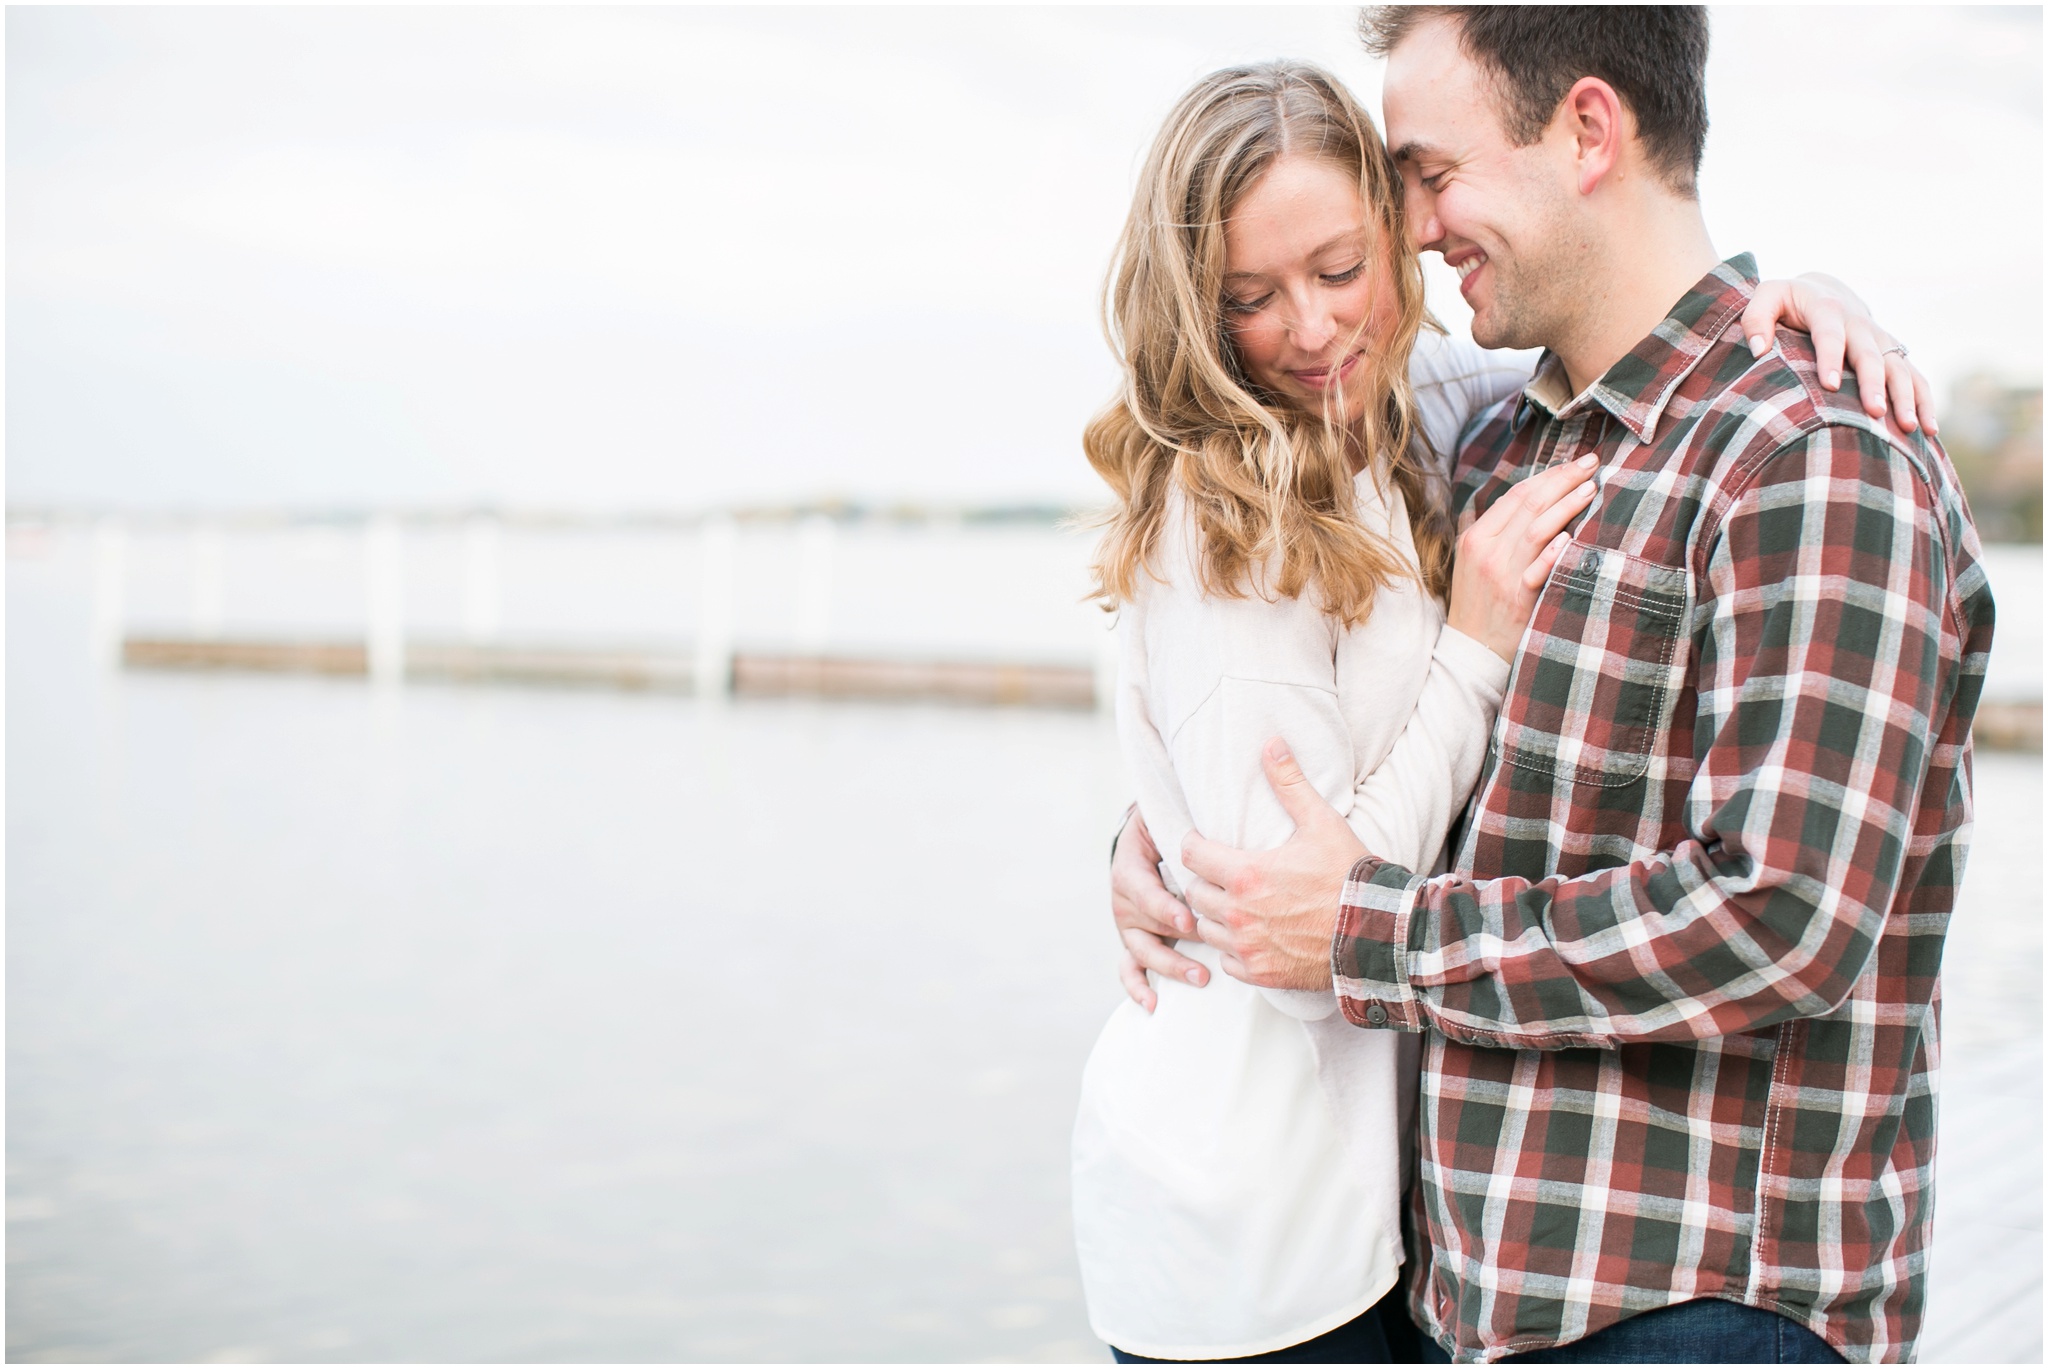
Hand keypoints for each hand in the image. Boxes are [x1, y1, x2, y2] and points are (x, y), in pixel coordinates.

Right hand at [1111, 807, 1205, 1011]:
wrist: (1148, 837)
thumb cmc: (1166, 828)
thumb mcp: (1168, 821)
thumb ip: (1184, 830)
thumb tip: (1211, 835)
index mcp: (1129, 868)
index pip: (1144, 892)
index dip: (1164, 908)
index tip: (1190, 921)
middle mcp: (1124, 900)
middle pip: (1145, 927)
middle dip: (1175, 944)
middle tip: (1204, 959)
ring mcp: (1128, 924)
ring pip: (1143, 951)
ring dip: (1170, 966)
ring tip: (1200, 977)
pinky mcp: (1135, 941)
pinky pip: (1130, 968)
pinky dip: (1138, 987)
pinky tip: (1153, 1004)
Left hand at [1179, 738, 1364, 990]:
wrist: (1379, 932)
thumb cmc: (1350, 875)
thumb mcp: (1321, 823)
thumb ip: (1289, 784)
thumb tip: (1271, 742)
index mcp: (1246, 874)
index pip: (1191, 855)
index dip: (1194, 846)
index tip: (1202, 844)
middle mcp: (1239, 914)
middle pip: (1194, 893)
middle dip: (1204, 881)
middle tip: (1223, 875)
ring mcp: (1248, 948)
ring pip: (1206, 929)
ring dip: (1215, 917)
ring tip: (1235, 906)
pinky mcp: (1261, 973)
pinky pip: (1228, 962)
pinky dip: (1234, 951)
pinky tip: (1252, 937)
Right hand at [1446, 452, 1598, 660]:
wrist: (1471, 652)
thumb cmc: (1478, 605)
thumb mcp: (1470, 563)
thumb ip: (1484, 530)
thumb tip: (1497, 501)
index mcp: (1475, 538)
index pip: (1515, 495)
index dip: (1547, 475)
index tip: (1573, 464)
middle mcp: (1486, 551)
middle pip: (1529, 504)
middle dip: (1563, 479)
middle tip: (1592, 463)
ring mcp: (1501, 574)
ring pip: (1537, 529)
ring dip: (1567, 505)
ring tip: (1592, 488)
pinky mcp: (1516, 599)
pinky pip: (1536, 570)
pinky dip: (1553, 552)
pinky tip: (1570, 536)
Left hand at [1742, 273, 1937, 434]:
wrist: (1827, 290)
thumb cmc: (1789, 300)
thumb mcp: (1768, 296)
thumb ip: (1756, 318)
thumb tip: (1757, 350)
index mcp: (1828, 311)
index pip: (1830, 335)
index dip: (1830, 358)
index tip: (1830, 385)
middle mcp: (1860, 325)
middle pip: (1870, 356)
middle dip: (1874, 384)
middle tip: (1875, 411)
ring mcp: (1881, 341)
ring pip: (1900, 368)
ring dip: (1907, 397)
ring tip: (1911, 427)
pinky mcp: (1893, 355)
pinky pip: (1914, 377)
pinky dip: (1924, 401)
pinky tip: (1930, 429)